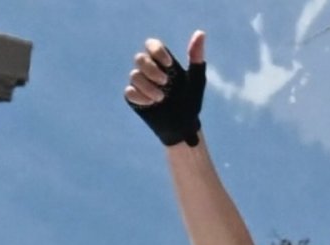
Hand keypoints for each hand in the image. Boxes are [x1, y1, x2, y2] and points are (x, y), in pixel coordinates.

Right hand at [125, 31, 206, 146]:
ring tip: (162, 98)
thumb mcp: (196, 79)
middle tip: (166, 83)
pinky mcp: (133, 98)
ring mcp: (140, 84)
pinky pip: (129, 92)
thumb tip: (200, 33)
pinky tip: (152, 103)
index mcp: (163, 62)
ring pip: (134, 75)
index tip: (170, 64)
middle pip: (139, 58)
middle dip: (151, 69)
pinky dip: (141, 97)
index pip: (151, 44)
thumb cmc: (191, 101)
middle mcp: (149, 70)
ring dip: (149, 87)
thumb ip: (196, 57)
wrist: (184, 126)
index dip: (157, 51)